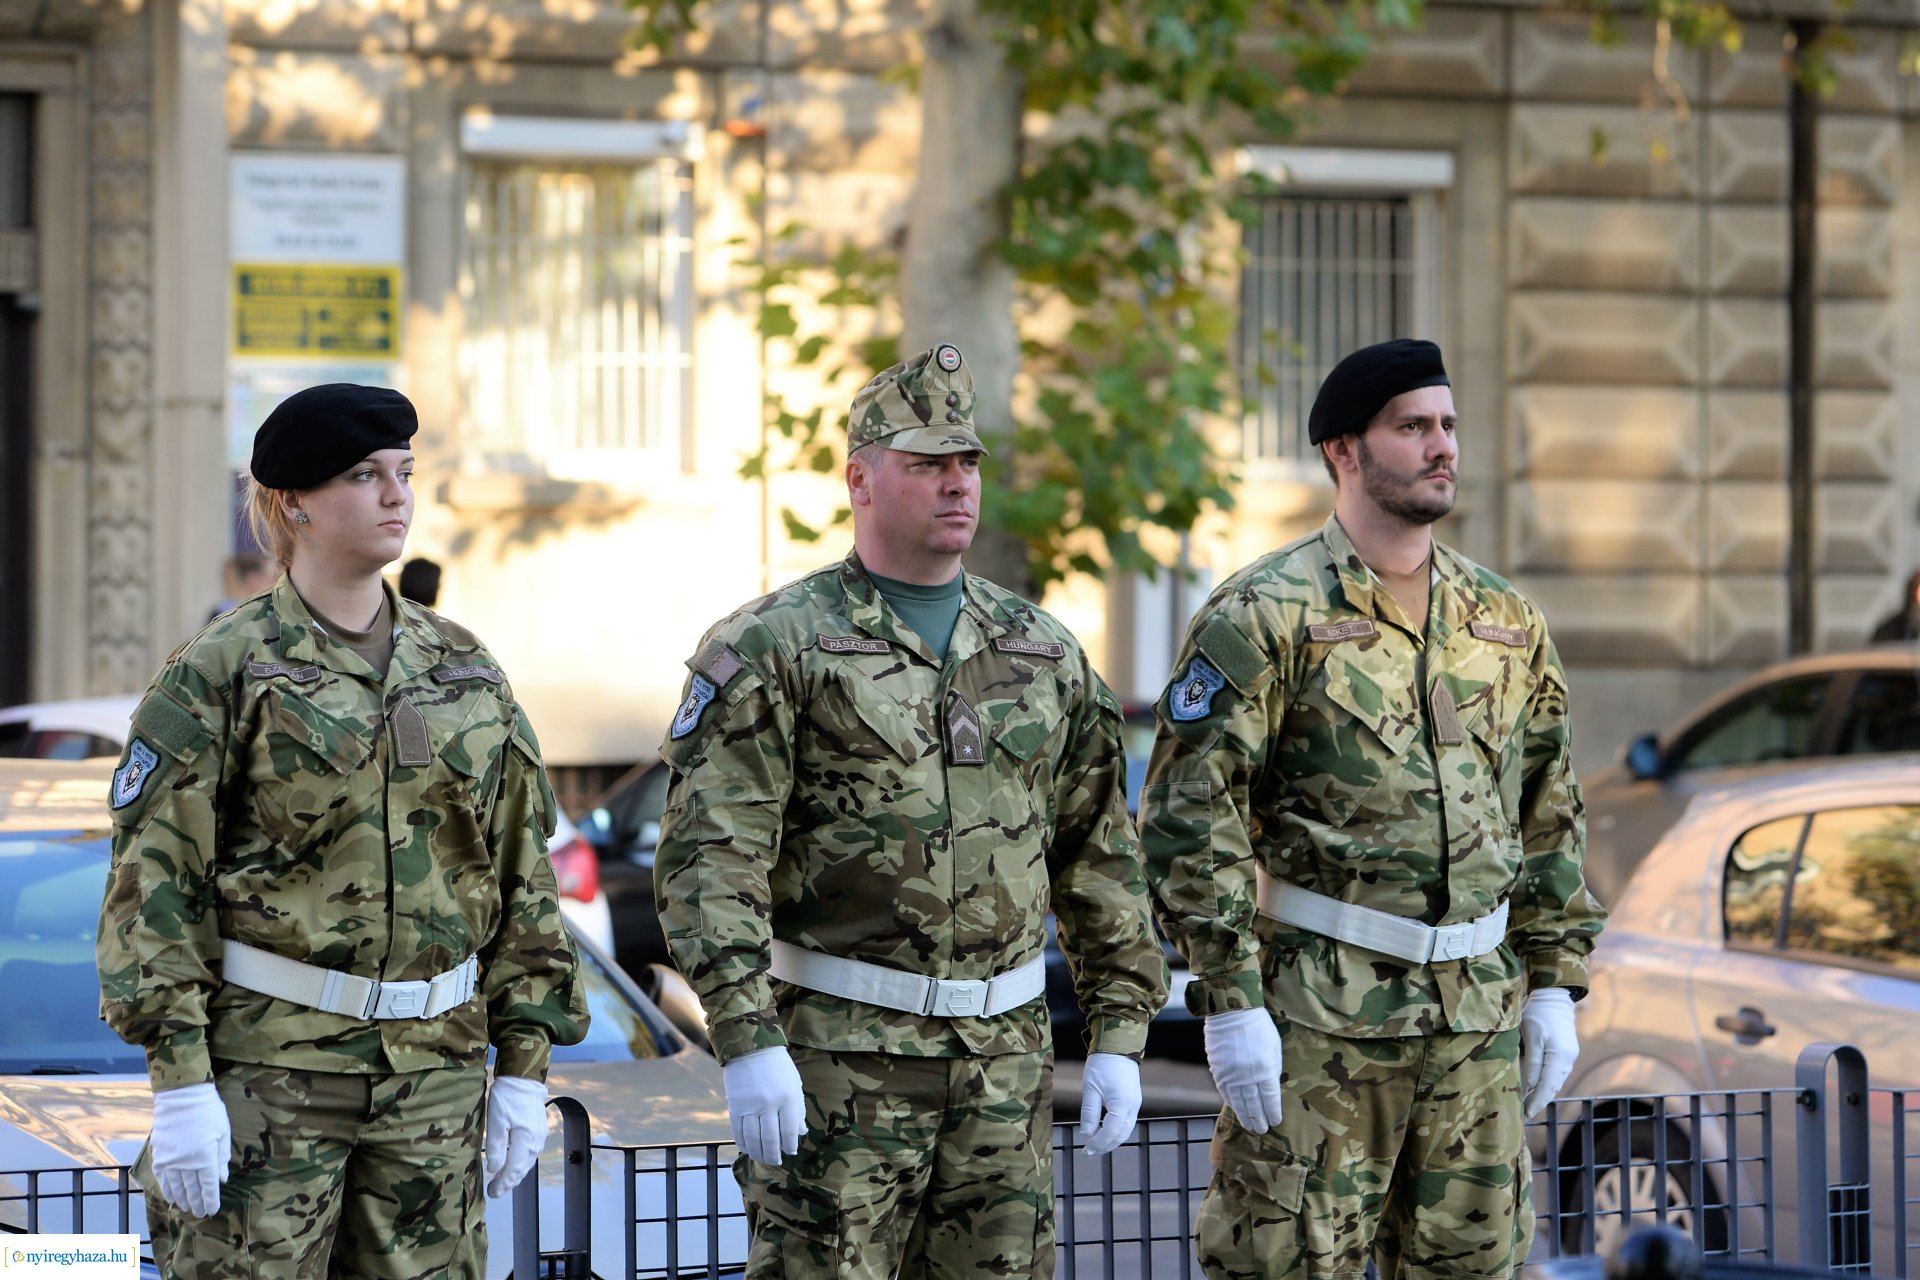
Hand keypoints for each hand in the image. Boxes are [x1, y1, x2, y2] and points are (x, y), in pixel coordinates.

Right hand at [149, 1082, 230, 1217]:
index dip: (210, 1200)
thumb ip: (222, 1158)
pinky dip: (166, 1189)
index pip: (208, 1186)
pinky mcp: (159, 1155)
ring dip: (182, 1199)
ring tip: (186, 1208)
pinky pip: (162, 1177)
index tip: (212, 1210)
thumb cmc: (208, 1112)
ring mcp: (170, 1160)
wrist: (181, 1096)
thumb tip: (222, 1179)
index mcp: (205, 1158)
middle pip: (192, 1189)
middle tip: (200, 1214)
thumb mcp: (222, 1133)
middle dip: (197, 1203)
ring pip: (176, 1186)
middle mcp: (186, 1163)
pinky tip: (170, 1197)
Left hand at [484, 1075, 548, 1197]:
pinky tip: (513, 1164)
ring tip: (502, 1181)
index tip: (492, 1192)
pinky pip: (530, 1153)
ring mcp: (540, 1136)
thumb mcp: (496, 1122)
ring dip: (515, 1173)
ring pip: (527, 1162)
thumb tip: (495, 1169)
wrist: (523, 1078)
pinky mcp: (539, 1130)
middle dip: (509, 1182)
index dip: (503, 1183)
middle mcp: (536, 1142)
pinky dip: (520, 1163)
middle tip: (494, 1191)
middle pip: (522, 1169)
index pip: (514, 1170)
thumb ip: (496, 1147)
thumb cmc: (507, 1098)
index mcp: (526, 1141)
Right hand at [723, 1046, 806, 1166]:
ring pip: (753, 1138)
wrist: (752, 1047)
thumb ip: (798, 1109)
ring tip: (762, 1158)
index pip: (789, 1130)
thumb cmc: (778, 1066)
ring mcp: (750, 1105)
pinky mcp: (735, 1105)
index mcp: (787, 1097)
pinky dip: (742, 1143)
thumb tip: (801, 1133)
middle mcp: (769, 1103)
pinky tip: (747, 1148)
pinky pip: (738, 1130)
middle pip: (770, 1138)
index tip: (791, 1152)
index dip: (790, 1145)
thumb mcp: (794, 1084)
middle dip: (774, 1154)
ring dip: (758, 1152)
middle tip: (776, 1162)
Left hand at [1077, 1053, 1140, 1157]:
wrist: (1118, 1047)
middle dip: (1105, 1146)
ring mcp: (1136, 1104)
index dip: (1098, 1144)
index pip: (1111, 1132)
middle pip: (1121, 1135)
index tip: (1085, 1151)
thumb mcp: (1090, 1089)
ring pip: (1125, 1130)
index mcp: (1122, 1104)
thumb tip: (1086, 1135)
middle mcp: (1133, 1107)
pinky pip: (1127, 1122)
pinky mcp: (1134, 1100)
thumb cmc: (1102, 1065)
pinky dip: (1116, 1131)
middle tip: (1088, 1152)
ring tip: (1095, 1145)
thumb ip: (1090, 1113)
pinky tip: (1104, 1132)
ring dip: (1111, 1140)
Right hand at [1205, 1007, 1284, 1133]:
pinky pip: (1225, 1091)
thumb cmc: (1259, 1026)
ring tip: (1249, 1125)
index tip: (1276, 1121)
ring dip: (1244, 1115)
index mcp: (1265, 1069)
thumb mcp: (1274, 1046)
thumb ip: (1274, 1069)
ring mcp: (1230, 1074)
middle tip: (1262, 1130)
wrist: (1231, 1012)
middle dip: (1259, 1119)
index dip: (1273, 1112)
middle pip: (1254, 1104)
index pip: (1270, 1099)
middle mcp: (1247, 1075)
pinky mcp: (1218, 1070)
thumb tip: (1272, 1087)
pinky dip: (1231, 1102)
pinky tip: (1235, 1108)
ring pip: (1238, 1101)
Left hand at [1520, 987, 1578, 1117]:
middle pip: (1553, 1086)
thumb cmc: (1539, 1014)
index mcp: (1559, 1056)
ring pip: (1555, 1081)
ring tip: (1529, 1104)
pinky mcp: (1566, 1054)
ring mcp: (1569, 1057)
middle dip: (1540, 1100)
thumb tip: (1531, 1085)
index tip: (1527, 1113)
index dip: (1537, 1100)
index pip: (1547, 1085)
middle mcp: (1567, 1060)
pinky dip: (1547, 1083)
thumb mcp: (1531, 1036)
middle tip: (1526, 1113)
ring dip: (1544, 1093)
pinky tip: (1536, 1088)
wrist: (1554, 998)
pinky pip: (1556, 1074)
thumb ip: (1532, 1061)